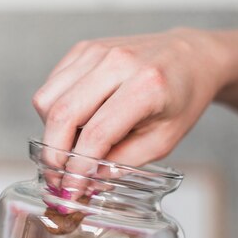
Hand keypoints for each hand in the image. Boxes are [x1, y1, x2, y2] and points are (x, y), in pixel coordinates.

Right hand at [33, 28, 232, 166]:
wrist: (190, 57)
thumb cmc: (181, 100)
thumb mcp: (163, 141)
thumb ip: (122, 162)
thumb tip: (85, 180)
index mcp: (146, 85)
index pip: (96, 133)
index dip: (78, 167)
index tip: (71, 188)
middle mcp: (118, 61)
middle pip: (62, 114)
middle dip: (53, 154)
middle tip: (57, 177)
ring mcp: (97, 51)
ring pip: (47, 99)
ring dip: (51, 132)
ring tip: (71, 148)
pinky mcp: (83, 49)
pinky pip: (51, 87)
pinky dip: (54, 112)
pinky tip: (75, 124)